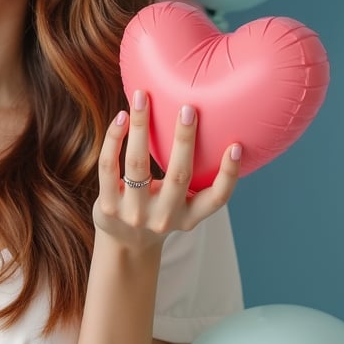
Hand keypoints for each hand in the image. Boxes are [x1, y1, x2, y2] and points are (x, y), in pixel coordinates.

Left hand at [92, 89, 241, 252]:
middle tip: (188, 108)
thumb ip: (192, 180)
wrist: (123, 245)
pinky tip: (121, 117)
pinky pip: (109, 166)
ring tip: (141, 99)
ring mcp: (134, 213)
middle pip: (178, 175)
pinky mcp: (108, 206)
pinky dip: (114, 139)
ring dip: (140, 127)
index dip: (229, 175)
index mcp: (189, 215)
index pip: (216, 199)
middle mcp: (164, 217)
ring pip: (137, 165)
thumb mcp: (181, 206)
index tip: (236, 146)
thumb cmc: (158, 212)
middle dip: (184, 140)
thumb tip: (209, 126)